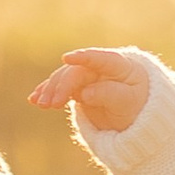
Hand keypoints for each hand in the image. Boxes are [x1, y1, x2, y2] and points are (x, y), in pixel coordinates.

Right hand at [29, 47, 152, 134]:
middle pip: (76, 72)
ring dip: (51, 90)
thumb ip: (109, 95)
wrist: (140, 117)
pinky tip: (34, 100)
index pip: (99, 58)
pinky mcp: (79, 88)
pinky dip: (48, 93)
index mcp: (119, 65)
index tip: (67, 58)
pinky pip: (61, 88)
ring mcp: (88, 77)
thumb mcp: (128, 102)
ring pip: (64, 78)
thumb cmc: (140, 106)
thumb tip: (85, 93)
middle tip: (50, 103)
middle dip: (61, 86)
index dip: (83, 57)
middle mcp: (100, 67)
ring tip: (40, 104)